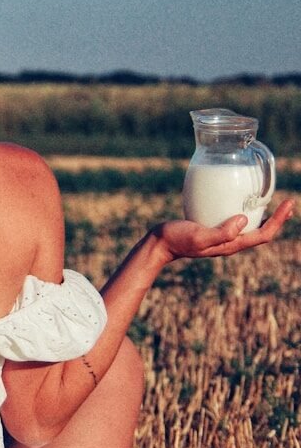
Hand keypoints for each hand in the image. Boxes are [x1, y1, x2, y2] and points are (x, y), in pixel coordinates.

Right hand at [152, 198, 293, 262]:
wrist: (160, 244)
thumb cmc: (178, 239)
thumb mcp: (199, 236)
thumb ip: (221, 232)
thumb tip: (244, 220)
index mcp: (231, 245)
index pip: (263, 235)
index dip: (279, 221)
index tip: (289, 204)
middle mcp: (231, 243)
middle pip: (262, 233)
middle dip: (278, 219)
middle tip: (289, 203)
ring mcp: (223, 238)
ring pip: (252, 228)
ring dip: (266, 217)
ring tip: (273, 202)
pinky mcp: (215, 230)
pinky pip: (238, 223)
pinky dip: (248, 213)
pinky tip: (243, 202)